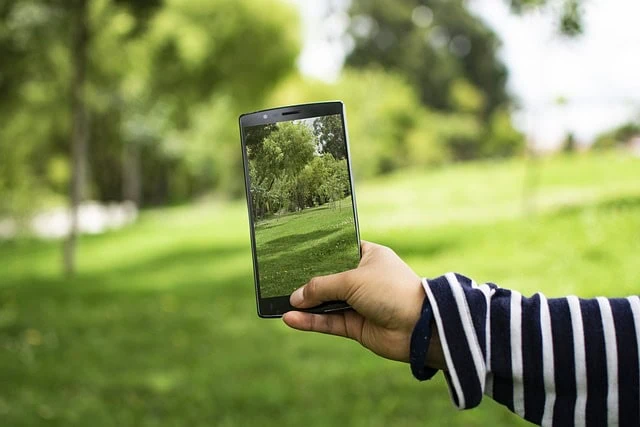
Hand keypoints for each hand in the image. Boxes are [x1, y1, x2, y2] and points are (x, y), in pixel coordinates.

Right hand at [283, 241, 443, 368]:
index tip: (295, 255)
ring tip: (280, 303)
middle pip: (328, 279)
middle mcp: (363, 278)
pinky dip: (310, 321)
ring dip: (305, 304)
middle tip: (280, 281)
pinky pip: (328, 322)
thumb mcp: (352, 280)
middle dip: (306, 282)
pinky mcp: (356, 325)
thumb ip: (321, 286)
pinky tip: (290, 318)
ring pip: (325, 302)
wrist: (419, 326)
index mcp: (368, 256)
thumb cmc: (391, 291)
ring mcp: (359, 303)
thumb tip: (295, 297)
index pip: (338, 251)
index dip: (318, 254)